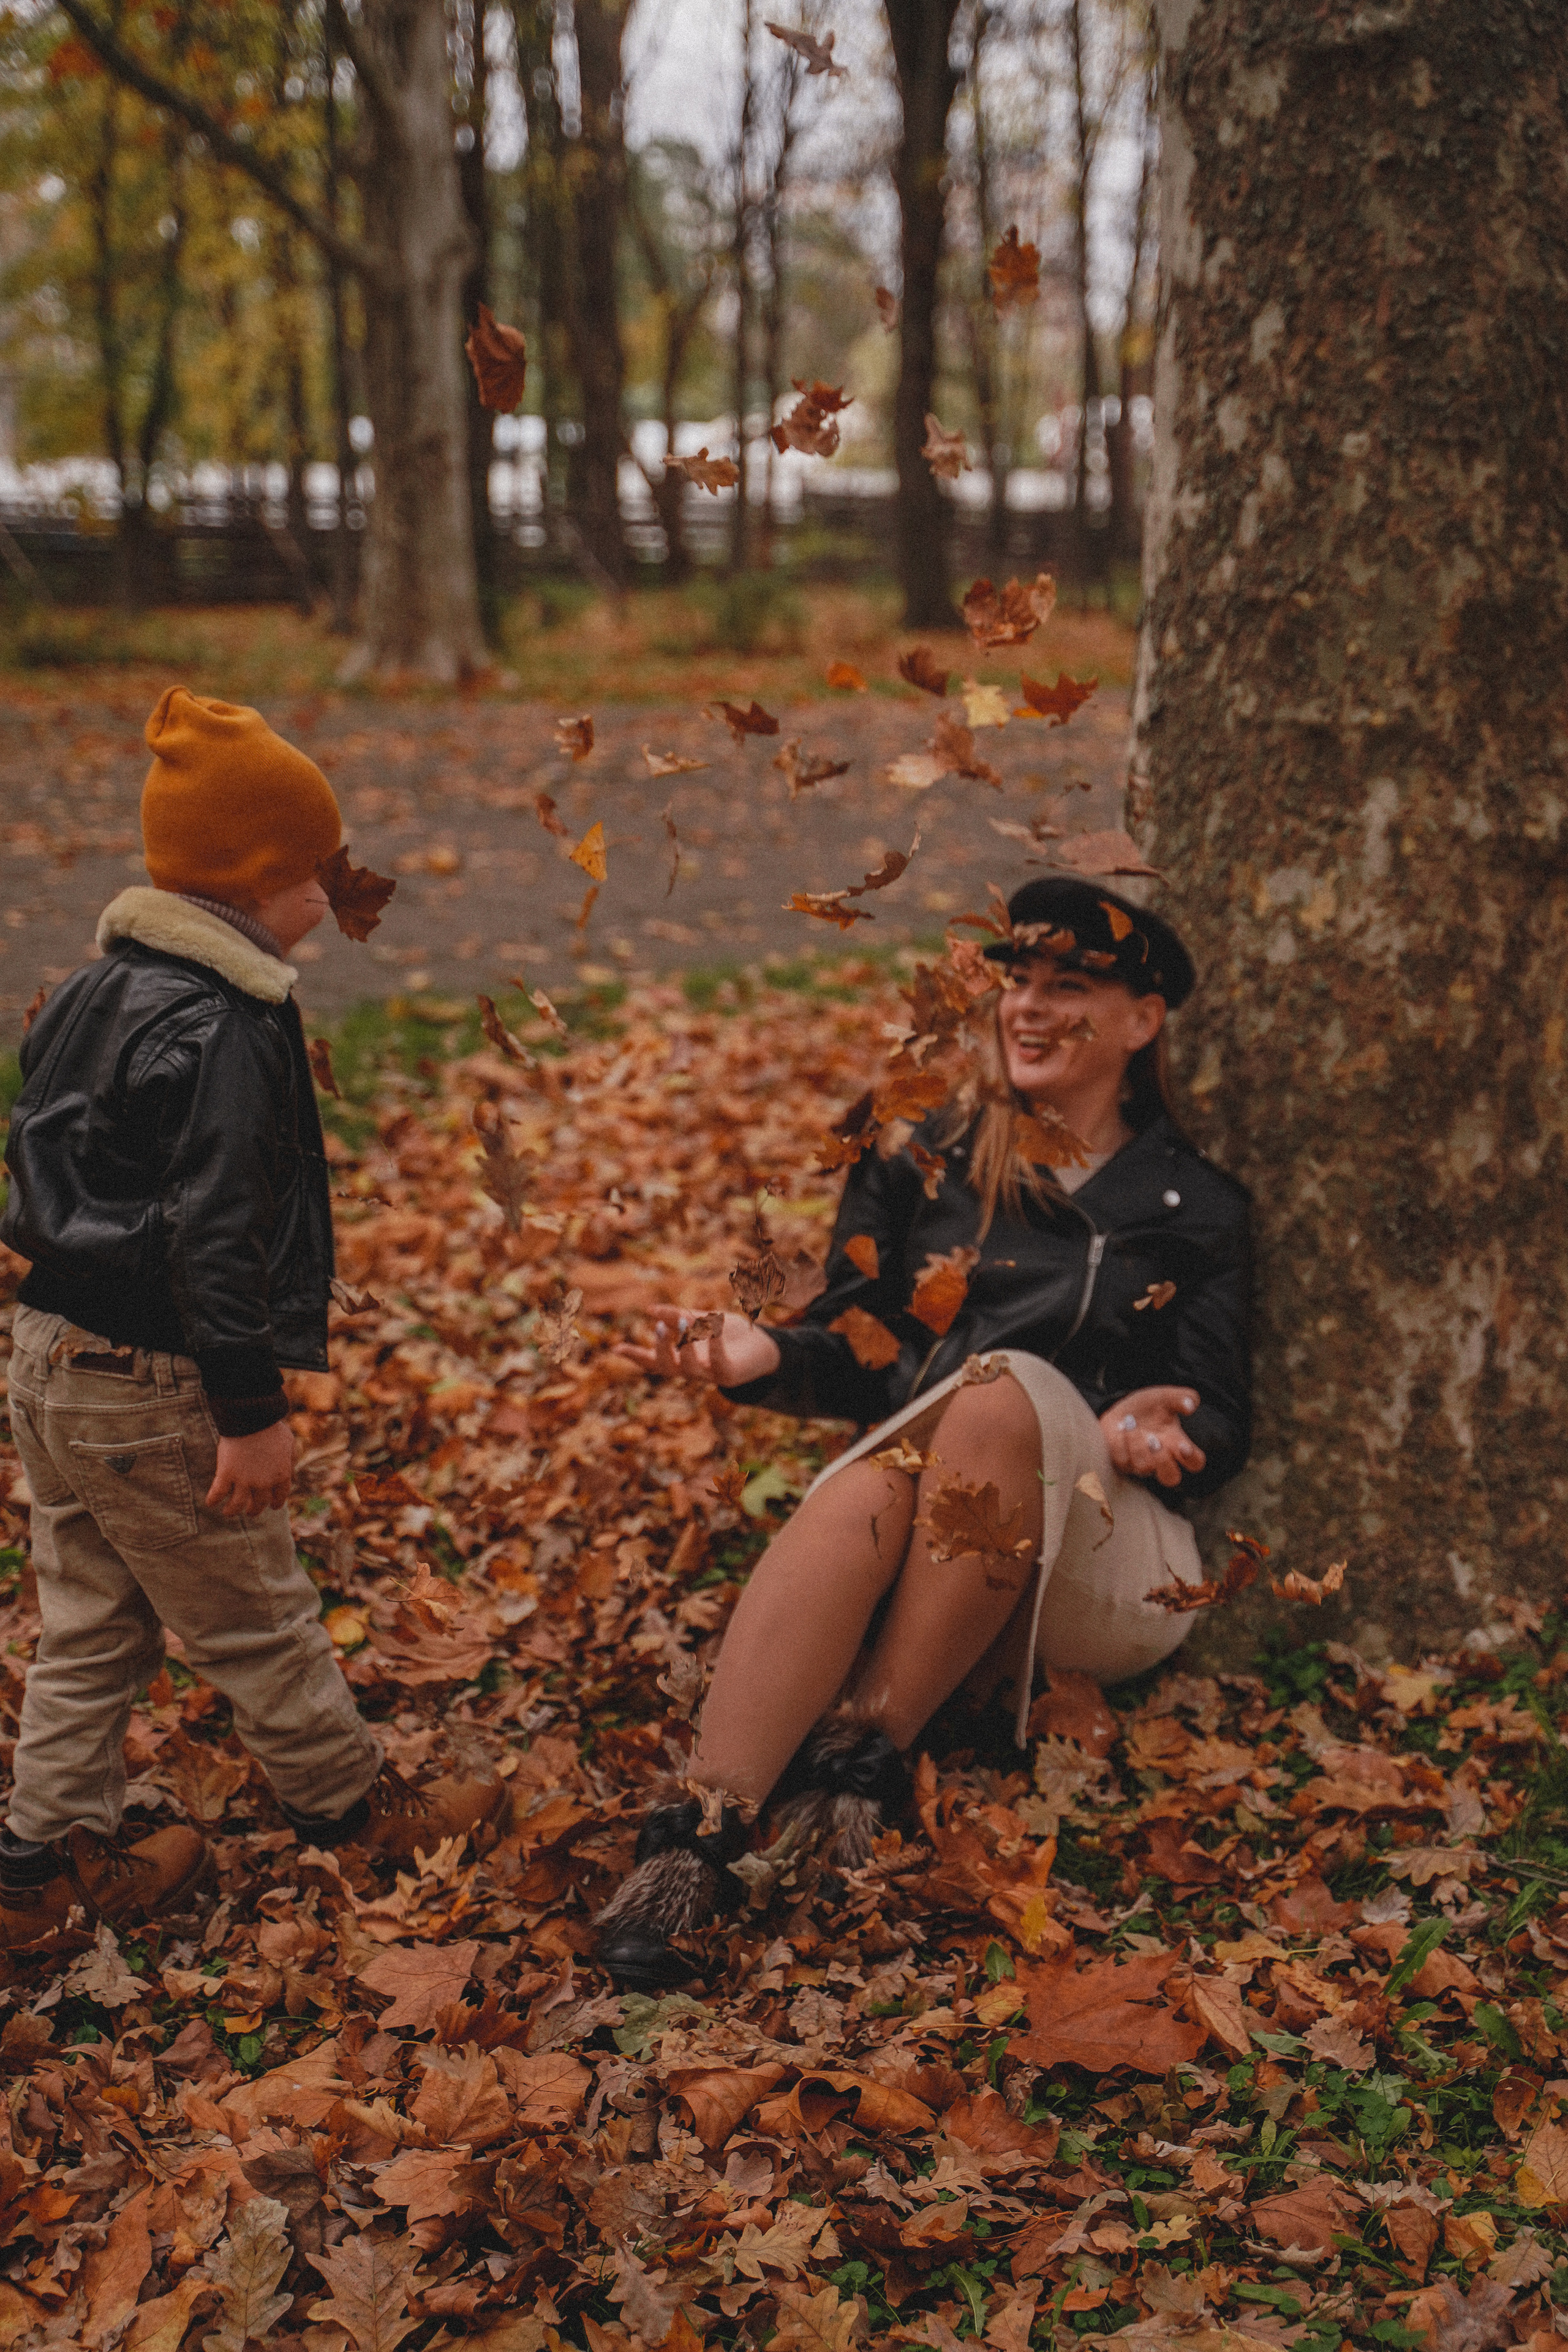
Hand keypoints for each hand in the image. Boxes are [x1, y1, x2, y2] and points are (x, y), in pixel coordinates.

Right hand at [207, 1421, 294, 1517]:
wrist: (253, 1419)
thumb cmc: (271, 1428)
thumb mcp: (288, 1443)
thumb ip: (288, 1458)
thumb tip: (289, 1467)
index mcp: (281, 1475)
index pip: (280, 1496)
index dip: (275, 1503)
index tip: (272, 1507)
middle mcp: (264, 1483)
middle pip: (259, 1503)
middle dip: (254, 1510)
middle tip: (249, 1512)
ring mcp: (244, 1480)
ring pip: (237, 1504)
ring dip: (232, 1511)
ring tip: (228, 1512)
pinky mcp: (226, 1474)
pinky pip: (218, 1493)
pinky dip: (213, 1499)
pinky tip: (210, 1502)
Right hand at [624, 1308, 781, 1388]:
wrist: (766, 1348)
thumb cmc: (732, 1336)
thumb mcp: (702, 1321)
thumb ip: (679, 1316)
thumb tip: (651, 1310)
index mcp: (683, 1358)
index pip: (654, 1361)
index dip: (635, 1356)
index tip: (615, 1348)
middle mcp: (693, 1370)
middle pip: (667, 1367)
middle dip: (661, 1348)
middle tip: (659, 1326)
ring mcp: (711, 1376)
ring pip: (689, 1368)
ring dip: (685, 1345)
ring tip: (687, 1321)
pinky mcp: (731, 1375)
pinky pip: (719, 1364)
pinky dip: (715, 1346)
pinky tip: (714, 1328)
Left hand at [1101, 1386, 1204, 1490]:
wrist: (1122, 1408)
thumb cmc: (1149, 1407)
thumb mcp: (1165, 1397)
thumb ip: (1181, 1398)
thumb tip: (1190, 1405)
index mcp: (1177, 1444)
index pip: (1194, 1463)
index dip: (1192, 1459)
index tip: (1183, 1446)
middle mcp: (1160, 1458)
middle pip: (1171, 1479)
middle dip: (1163, 1461)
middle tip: (1155, 1440)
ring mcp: (1140, 1463)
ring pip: (1143, 1468)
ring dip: (1138, 1446)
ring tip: (1131, 1423)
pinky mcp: (1122, 1461)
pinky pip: (1121, 1460)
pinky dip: (1120, 1442)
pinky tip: (1119, 1426)